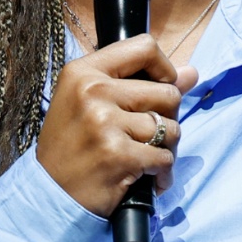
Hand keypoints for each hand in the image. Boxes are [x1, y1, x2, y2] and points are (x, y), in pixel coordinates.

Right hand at [36, 34, 197, 216]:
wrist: (50, 194)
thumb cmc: (72, 147)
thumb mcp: (93, 105)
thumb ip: (141, 85)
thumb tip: (192, 72)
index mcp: (84, 72)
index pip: (145, 47)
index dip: (165, 69)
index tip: (161, 87)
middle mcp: (93, 91)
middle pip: (168, 92)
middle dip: (168, 118)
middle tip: (149, 137)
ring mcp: (105, 123)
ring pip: (171, 127)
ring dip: (166, 148)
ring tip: (146, 159)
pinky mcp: (118, 154)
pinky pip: (164, 158)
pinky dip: (162, 173)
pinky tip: (147, 179)